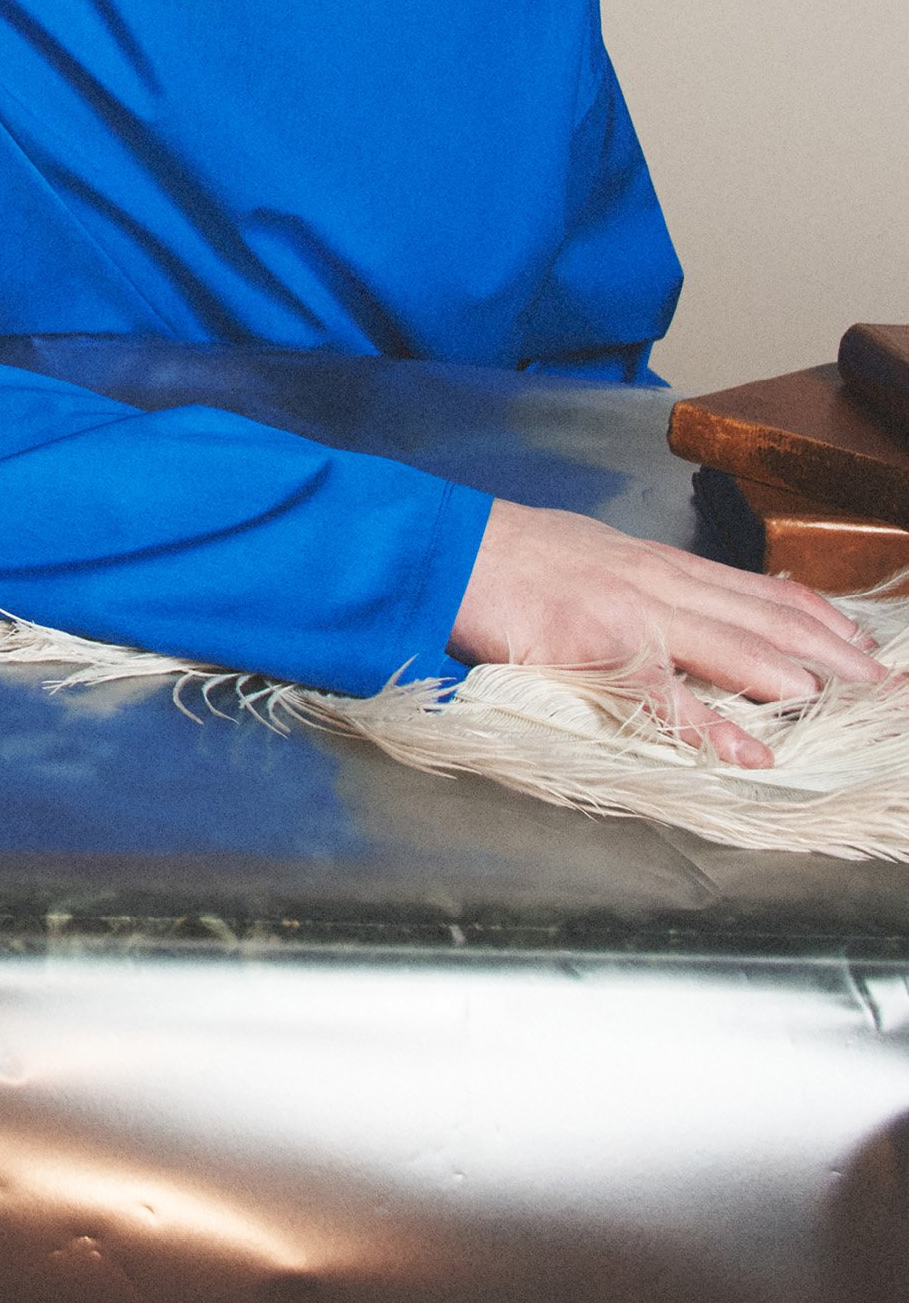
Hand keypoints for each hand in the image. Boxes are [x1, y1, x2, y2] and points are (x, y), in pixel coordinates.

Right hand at [450, 500, 888, 767]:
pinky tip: (749, 754)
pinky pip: (664, 695)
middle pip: (762, 616)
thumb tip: (677, 603)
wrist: (439, 549)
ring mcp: (628, 611)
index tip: (864, 641)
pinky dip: (711, 728)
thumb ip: (637, 579)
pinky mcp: (593, 647)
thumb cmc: (504, 556)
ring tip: (845, 702)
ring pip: (731, 644)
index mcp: (653, 561)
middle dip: (832, 650)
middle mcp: (655, 580)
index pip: (756, 587)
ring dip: (795, 675)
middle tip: (886, 683)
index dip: (818, 615)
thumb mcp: (586, 552)